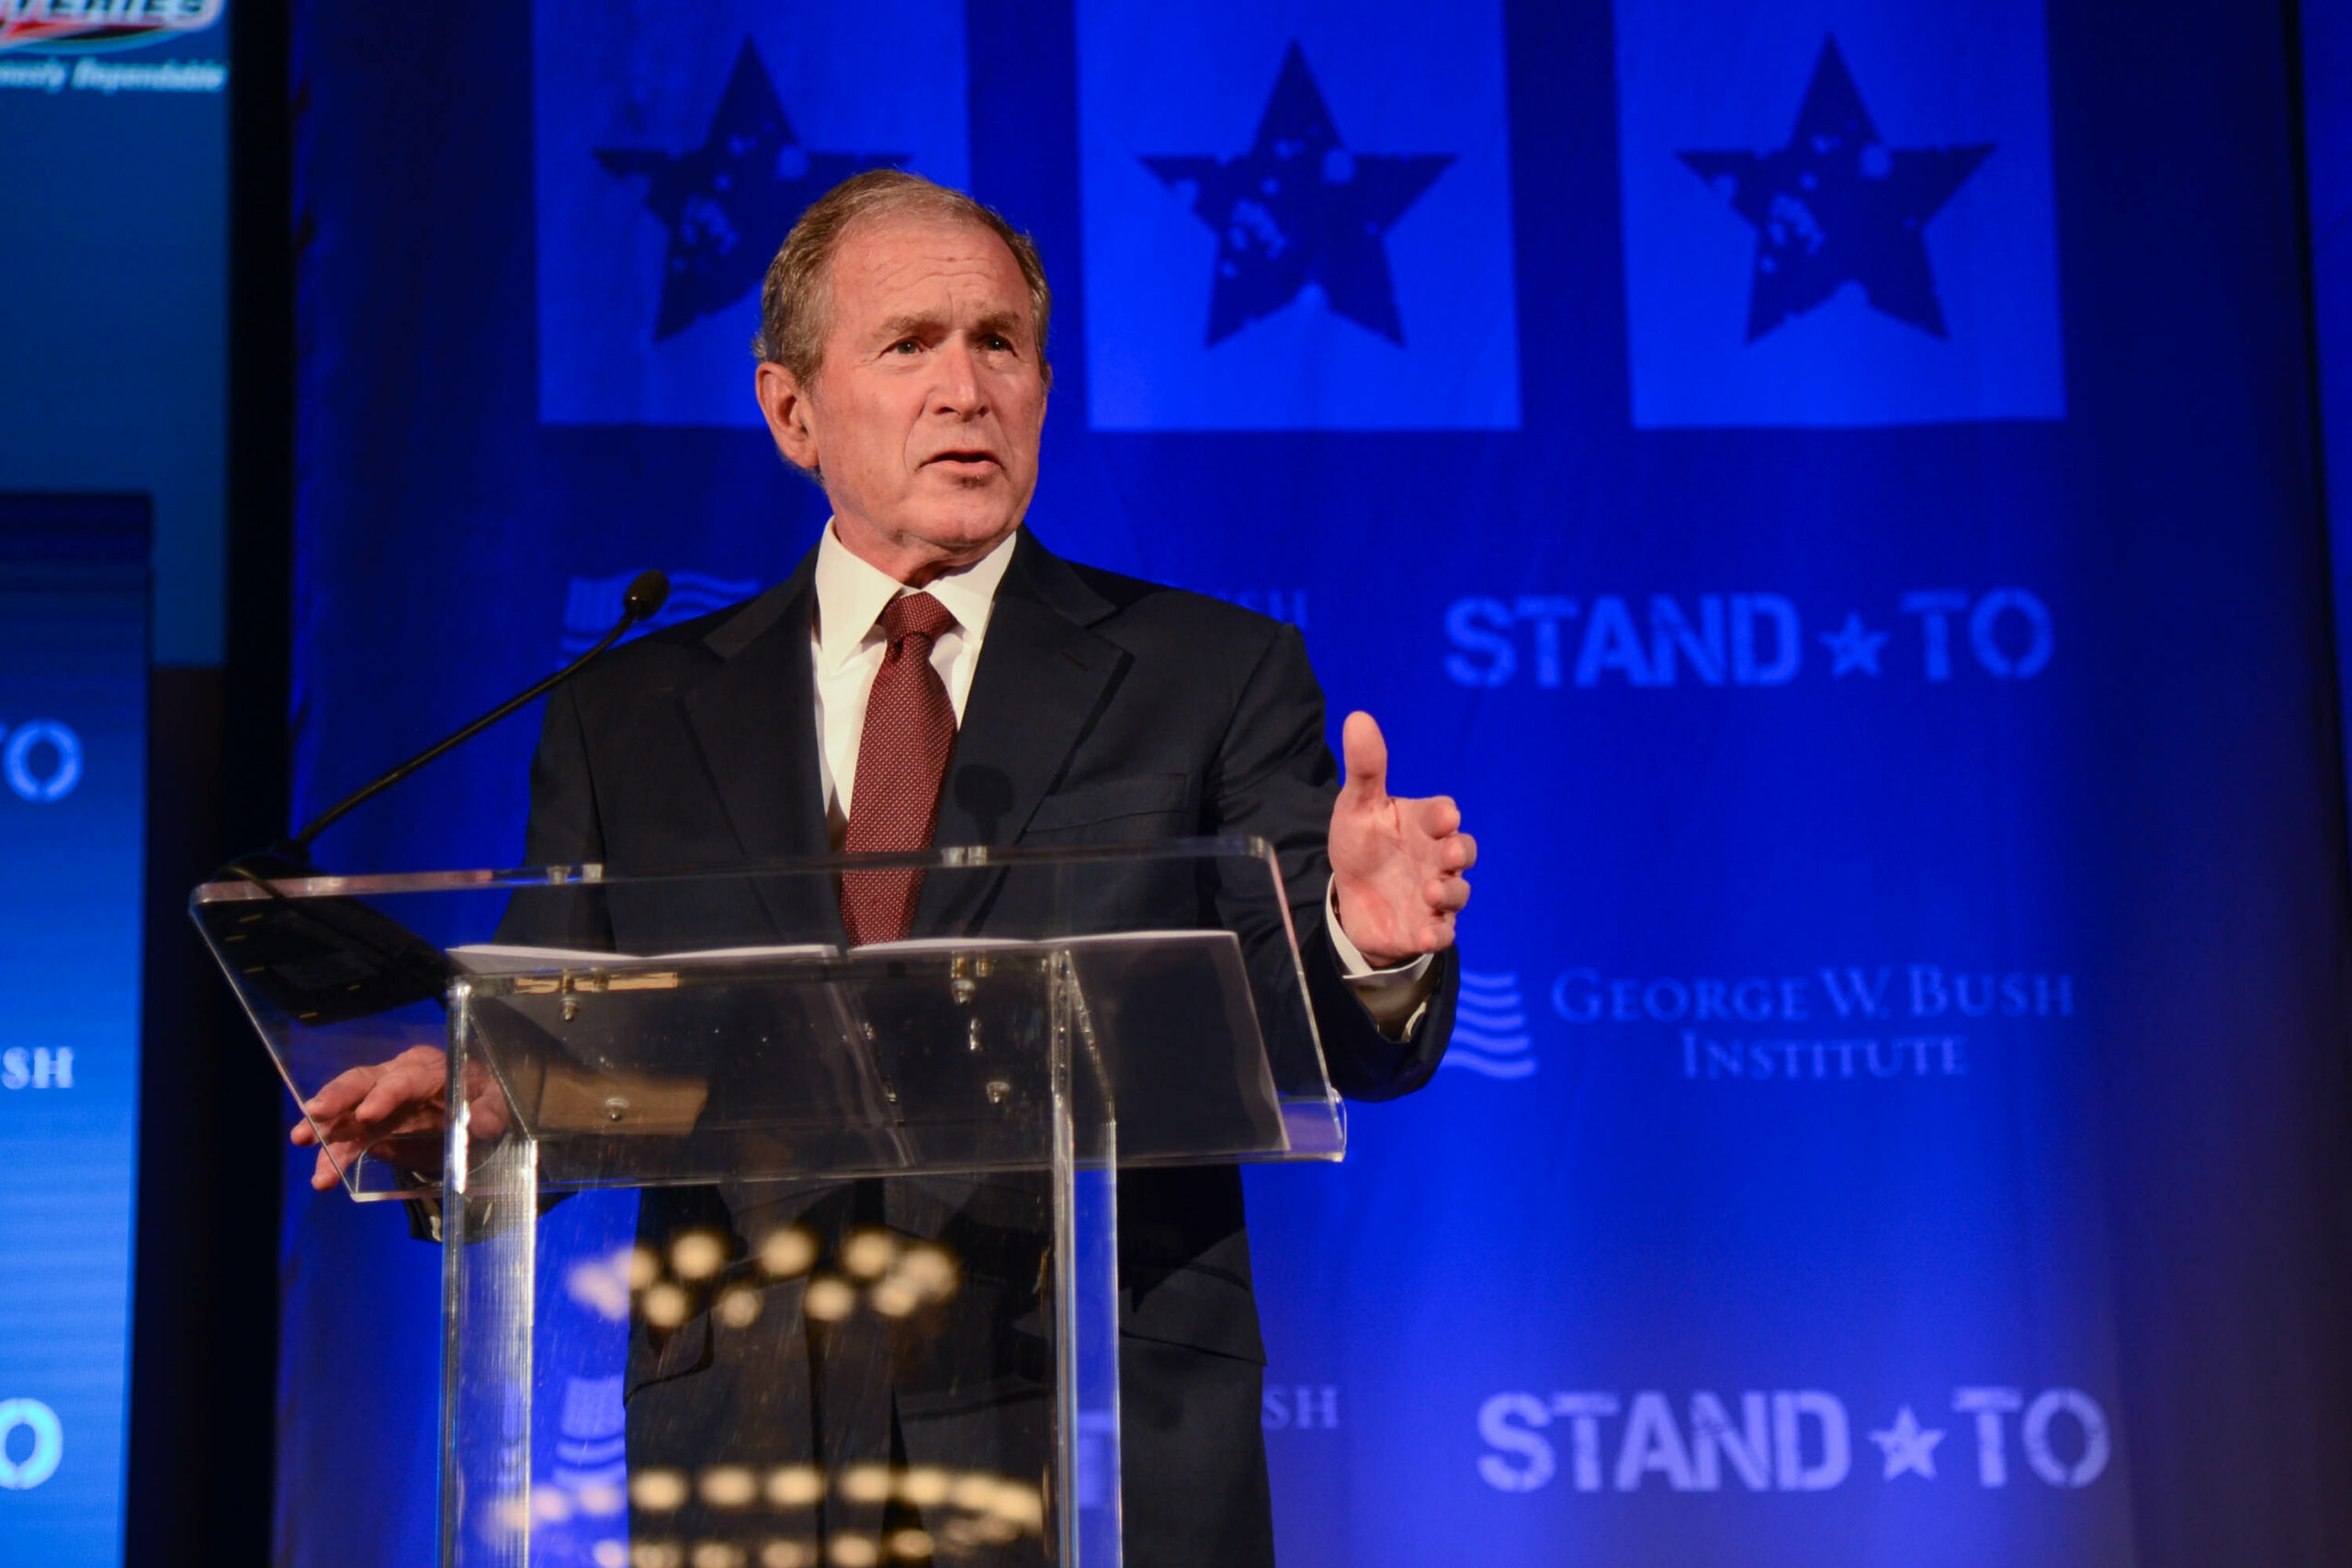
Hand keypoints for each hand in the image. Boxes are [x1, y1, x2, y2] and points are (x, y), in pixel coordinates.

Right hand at [288, 1044, 508, 1191]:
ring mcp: (377, 1099)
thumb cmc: (482, 1100)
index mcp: (429, 1068)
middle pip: (362, 1081)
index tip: (366, 1115)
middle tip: (313, 1115)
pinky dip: (332, 1153)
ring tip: (303, 1144)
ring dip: (323, 1130)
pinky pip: (346, 1137)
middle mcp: (396, 1076)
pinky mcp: (368, 1124)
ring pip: (345, 1110)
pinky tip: (323, 1174)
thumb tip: (476, 1123)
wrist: (473, 1106)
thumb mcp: (496, 1106)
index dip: (383, 1095)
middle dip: (336, 1098)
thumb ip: (487, 1114)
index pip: (403, 1078)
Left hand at [1328, 711, 1475, 968]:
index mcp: (1423, 823)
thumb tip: (1358, 717)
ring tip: (1429, 891)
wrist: (1352, 897)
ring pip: (1458, 893)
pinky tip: (1422, 934)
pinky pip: (1442, 933)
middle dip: (1460, 853)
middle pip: (1463, 851)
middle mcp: (1436, 857)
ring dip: (1449, 893)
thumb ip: (1364, 768)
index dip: (1445, 817)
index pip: (1443, 814)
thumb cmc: (1362, 843)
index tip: (1443, 817)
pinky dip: (1436, 934)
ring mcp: (1435, 893)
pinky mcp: (1426, 926)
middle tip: (1448, 856)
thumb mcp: (1357, 806)